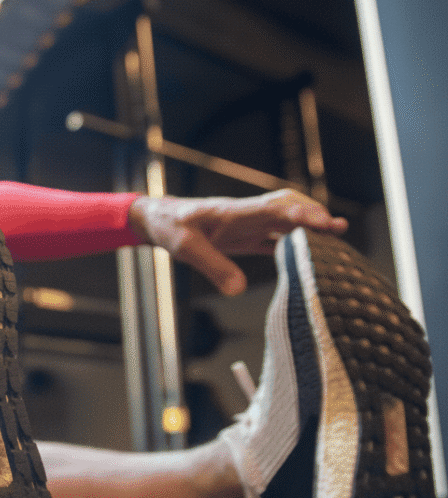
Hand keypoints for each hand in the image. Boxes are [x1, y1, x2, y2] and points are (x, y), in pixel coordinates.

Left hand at [128, 189, 347, 295]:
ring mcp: (248, 223)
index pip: (273, 208)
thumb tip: (237, 290)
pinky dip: (295, 243)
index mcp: (233, 212)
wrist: (158, 218)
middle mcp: (246, 214)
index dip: (298, 214)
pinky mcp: (245, 235)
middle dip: (313, 215)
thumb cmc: (170, 227)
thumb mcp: (185, 248)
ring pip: (286, 221)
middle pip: (287, 208)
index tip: (322, 222)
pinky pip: (276, 237)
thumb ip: (212, 266)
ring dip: (309, 227)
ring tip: (338, 236)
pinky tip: (311, 254)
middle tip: (339, 228)